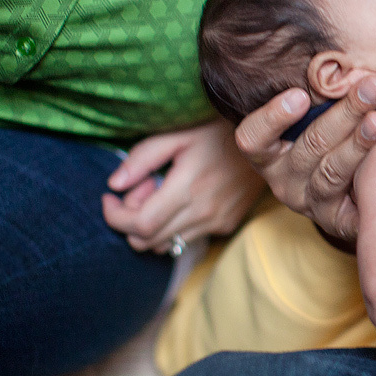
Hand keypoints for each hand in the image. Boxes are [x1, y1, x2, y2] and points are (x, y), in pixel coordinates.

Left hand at [102, 119, 263, 252]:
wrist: (266, 138)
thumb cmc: (217, 130)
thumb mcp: (177, 134)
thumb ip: (142, 157)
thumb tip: (114, 184)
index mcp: (188, 189)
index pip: (139, 226)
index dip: (115, 217)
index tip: (109, 198)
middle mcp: (204, 212)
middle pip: (148, 242)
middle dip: (130, 220)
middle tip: (140, 189)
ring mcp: (217, 222)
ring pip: (167, 245)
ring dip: (152, 225)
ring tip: (161, 193)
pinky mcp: (227, 224)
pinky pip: (188, 238)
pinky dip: (175, 225)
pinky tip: (184, 198)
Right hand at [234, 76, 375, 242]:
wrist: (365, 187)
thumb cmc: (337, 134)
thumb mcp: (320, 115)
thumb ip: (323, 93)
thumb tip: (342, 59)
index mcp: (269, 153)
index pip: (252, 139)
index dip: (272, 118)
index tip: (301, 95)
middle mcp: (284, 181)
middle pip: (308, 147)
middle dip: (343, 113)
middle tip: (373, 86)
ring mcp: (311, 203)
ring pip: (332, 171)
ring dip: (359, 141)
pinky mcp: (340, 223)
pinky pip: (355, 199)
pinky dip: (371, 174)